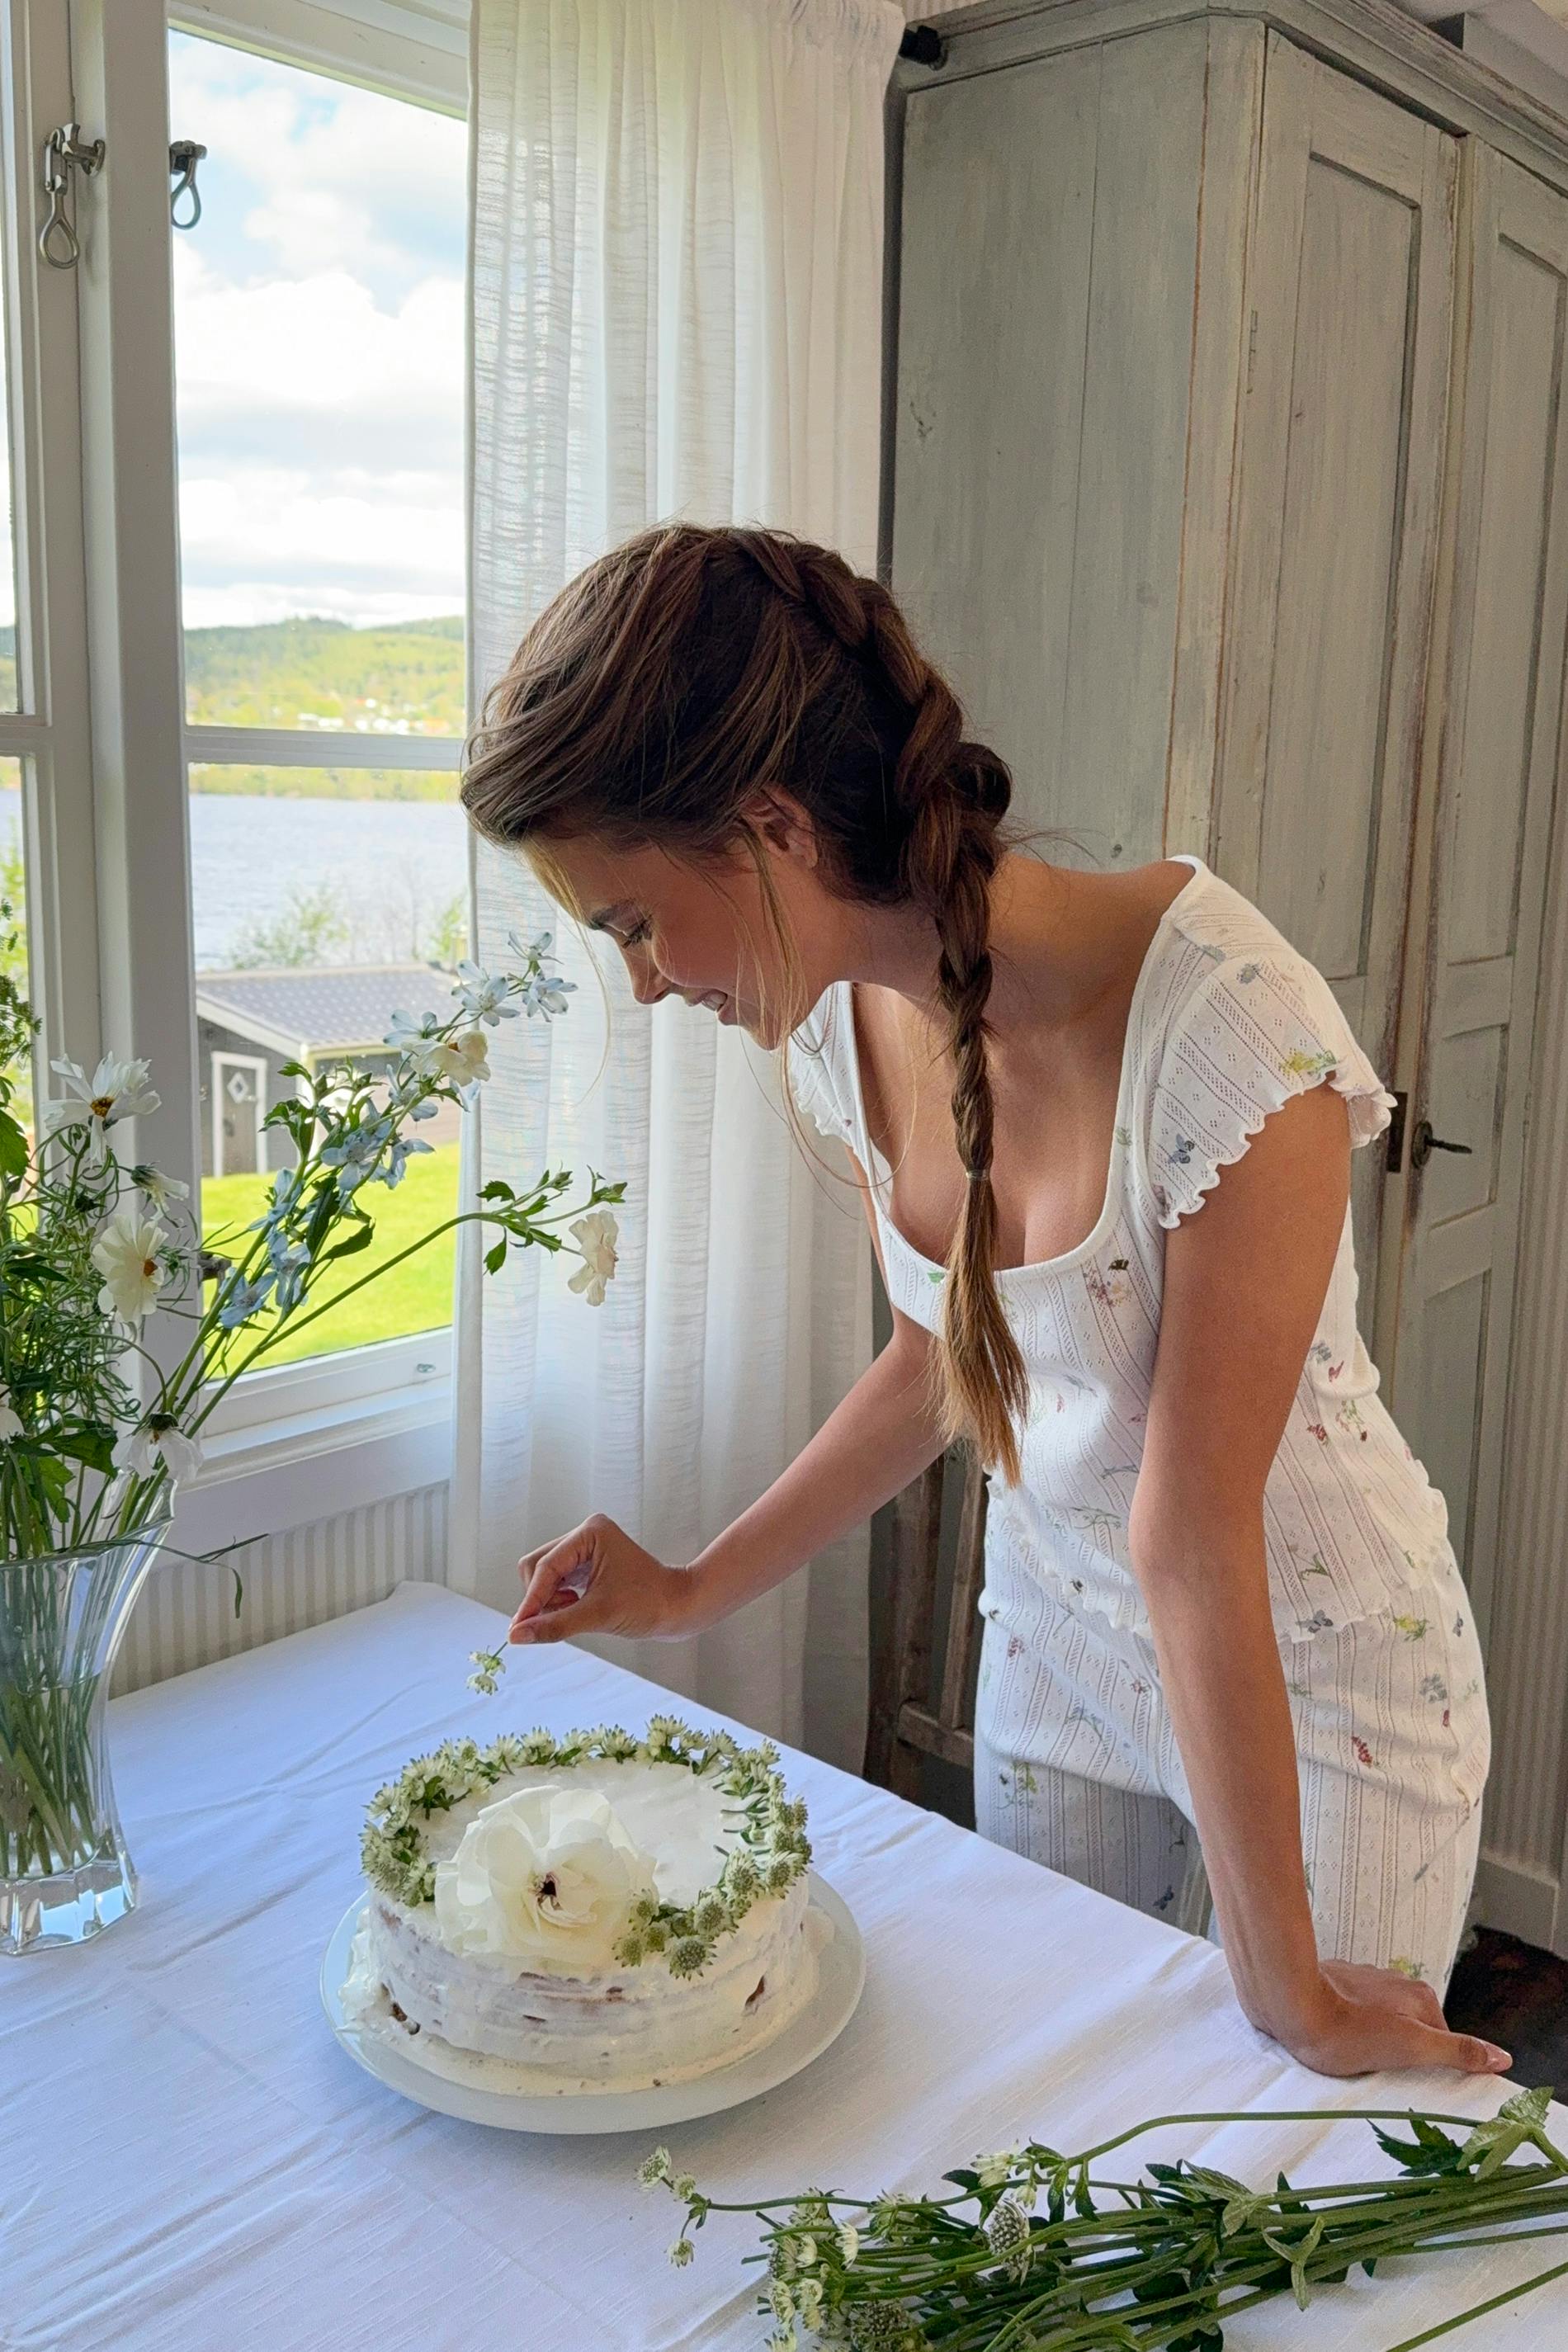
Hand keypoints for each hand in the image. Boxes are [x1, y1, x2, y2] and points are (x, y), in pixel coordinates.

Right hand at [508, 1513, 707, 1645]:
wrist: (680, 1607)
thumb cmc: (648, 1606)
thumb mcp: (598, 1616)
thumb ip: (554, 1625)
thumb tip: (514, 1636)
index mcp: (590, 1532)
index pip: (546, 1567)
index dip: (531, 1600)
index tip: (517, 1630)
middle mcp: (585, 1534)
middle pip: (537, 1566)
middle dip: (540, 1597)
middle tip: (558, 1619)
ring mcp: (585, 1549)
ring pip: (543, 1575)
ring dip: (549, 1600)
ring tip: (574, 1613)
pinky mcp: (586, 1564)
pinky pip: (556, 1581)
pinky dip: (558, 1600)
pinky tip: (575, 1609)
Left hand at [1263, 1959, 1511, 2078]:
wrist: (1287, 2003)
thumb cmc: (1347, 2032)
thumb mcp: (1411, 2048)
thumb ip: (1457, 2052)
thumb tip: (1501, 2057)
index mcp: (1420, 1996)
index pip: (1441, 2042)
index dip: (1427, 2067)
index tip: (1408, 2082)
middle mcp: (1395, 1982)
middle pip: (1411, 2030)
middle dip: (1398, 2053)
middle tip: (1378, 2073)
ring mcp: (1363, 1980)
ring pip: (1381, 2021)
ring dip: (1371, 2041)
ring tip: (1352, 2060)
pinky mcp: (1334, 1983)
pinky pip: (1351, 2013)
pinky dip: (1347, 2028)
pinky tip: (1333, 2042)